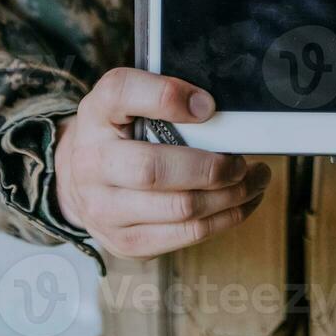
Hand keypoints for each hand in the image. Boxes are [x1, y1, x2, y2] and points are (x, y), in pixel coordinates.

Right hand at [53, 67, 271, 258]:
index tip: (208, 105)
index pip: (122, 92)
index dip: (167, 97)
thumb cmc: (119, 134)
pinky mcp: (126, 242)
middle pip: (155, 170)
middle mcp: (92, 163)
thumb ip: (164, 93)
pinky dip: (224, 219)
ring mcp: (104, 209)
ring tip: (253, 180)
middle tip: (241, 161)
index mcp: (96, 113)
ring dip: (230, 196)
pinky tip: (240, 203)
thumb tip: (208, 109)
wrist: (81, 179)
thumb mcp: (131, 100)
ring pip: (180, 209)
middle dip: (212, 167)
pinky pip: (186, 235)